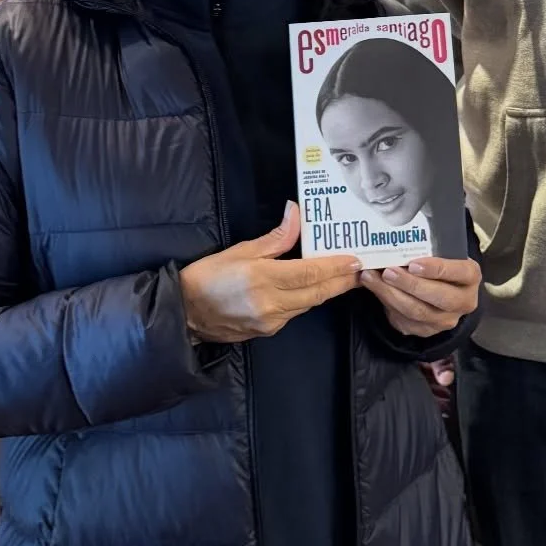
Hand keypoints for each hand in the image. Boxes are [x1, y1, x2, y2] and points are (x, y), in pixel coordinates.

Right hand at [179, 202, 361, 343]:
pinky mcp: (268, 331)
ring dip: (327, 290)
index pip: (310, 273)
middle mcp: (271, 304)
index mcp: (263, 279)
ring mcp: (271, 321)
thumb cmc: (207, 276)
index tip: (355, 260)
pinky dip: (308, 299)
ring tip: (344, 276)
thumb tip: (296, 214)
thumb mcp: (239, 250)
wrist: (184, 313)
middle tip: (361, 270)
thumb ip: (275, 238)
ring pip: (309, 304)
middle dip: (341, 281)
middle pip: (317, 293)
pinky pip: (295, 313)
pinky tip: (315, 289)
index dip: (335, 267)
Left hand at [360, 257, 481, 340]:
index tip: (414, 263)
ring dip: (392, 294)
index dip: (437, 269)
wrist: (440, 291)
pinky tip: (374, 288)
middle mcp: (463, 301)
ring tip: (373, 278)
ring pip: (418, 311)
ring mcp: (445, 320)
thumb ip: (426, 250)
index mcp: (470, 277)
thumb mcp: (441, 255)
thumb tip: (396, 241)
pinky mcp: (426, 331)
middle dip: (410, 284)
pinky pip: (404, 320)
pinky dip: (386, 302)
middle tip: (388, 271)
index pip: (460, 272)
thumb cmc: (439, 267)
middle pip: (439, 297)